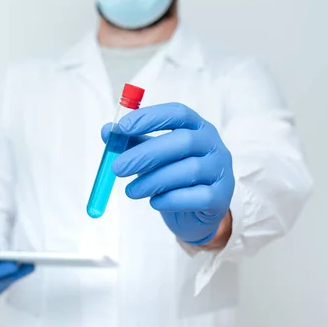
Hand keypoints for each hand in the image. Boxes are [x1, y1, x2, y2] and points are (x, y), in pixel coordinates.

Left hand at [101, 103, 234, 244]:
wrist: (196, 213)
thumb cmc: (174, 176)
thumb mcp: (153, 156)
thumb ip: (133, 142)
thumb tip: (107, 131)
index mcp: (197, 127)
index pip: (178, 113)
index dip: (150, 117)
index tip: (122, 128)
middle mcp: (213, 145)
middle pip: (183, 141)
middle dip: (146, 154)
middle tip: (118, 168)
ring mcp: (221, 171)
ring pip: (189, 170)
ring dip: (153, 180)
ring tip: (131, 192)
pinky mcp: (220, 198)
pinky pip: (196, 197)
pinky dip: (171, 200)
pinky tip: (155, 202)